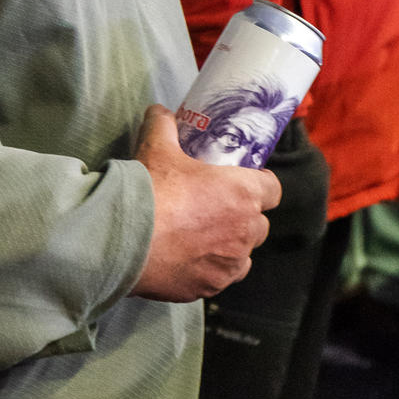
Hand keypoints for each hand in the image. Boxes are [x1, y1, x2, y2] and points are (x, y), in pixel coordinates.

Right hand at [130, 105, 281, 301]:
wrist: (125, 239)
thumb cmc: (150, 192)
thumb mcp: (156, 147)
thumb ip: (163, 125)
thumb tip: (160, 112)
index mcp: (242, 193)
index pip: (273, 189)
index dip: (260, 184)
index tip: (244, 181)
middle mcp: (245, 230)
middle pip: (259, 224)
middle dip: (243, 217)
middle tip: (215, 209)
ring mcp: (230, 263)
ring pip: (243, 254)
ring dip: (230, 246)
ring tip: (201, 237)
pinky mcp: (210, 286)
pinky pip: (221, 277)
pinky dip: (211, 269)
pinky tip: (188, 259)